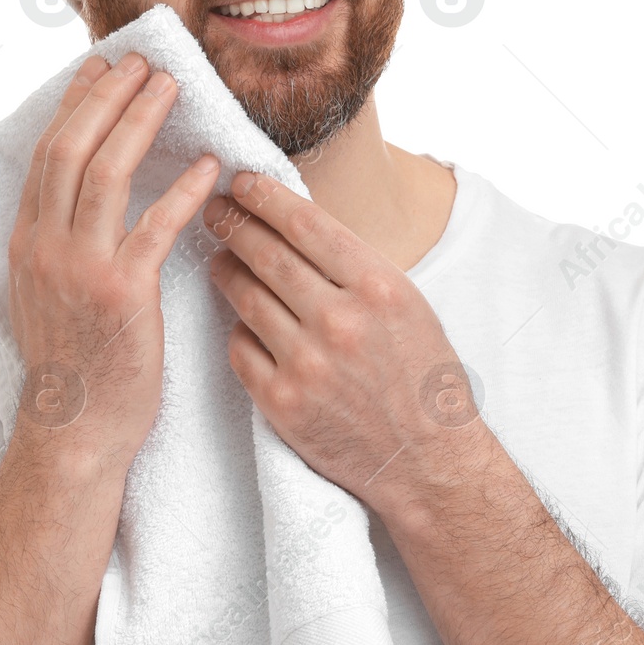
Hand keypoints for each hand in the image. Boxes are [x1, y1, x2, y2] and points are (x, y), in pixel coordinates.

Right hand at [6, 52, 219, 472]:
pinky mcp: (122, 294)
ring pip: (105, 173)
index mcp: (25, 241)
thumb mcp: (44, 293)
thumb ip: (57, 241)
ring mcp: (79, 268)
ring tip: (171, 90)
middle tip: (140, 61)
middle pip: (71, 147)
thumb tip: (80, 198)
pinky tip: (207, 168)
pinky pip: (153, 227)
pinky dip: (181, 190)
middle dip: (106, 95)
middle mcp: (44, 246)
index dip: (74, 103)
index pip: (47, 153)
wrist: (73, 430)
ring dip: (140, 122)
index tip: (98, 65)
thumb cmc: (74, 364)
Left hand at [202, 171, 483, 508]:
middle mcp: (340, 321)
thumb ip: (354, 267)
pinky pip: (241, 348)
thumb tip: (296, 225)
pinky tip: (240, 318)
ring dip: (226, 270)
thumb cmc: (422, 377)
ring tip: (218, 257)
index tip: (242, 182)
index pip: (305, 223)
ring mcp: (307, 364)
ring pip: (245, 298)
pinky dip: (238, 329)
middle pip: (267, 254)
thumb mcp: (407, 305)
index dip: (265, 197)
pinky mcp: (281, 403)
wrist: (428, 462)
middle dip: (234, 224)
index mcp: (379, 286)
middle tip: (215, 210)